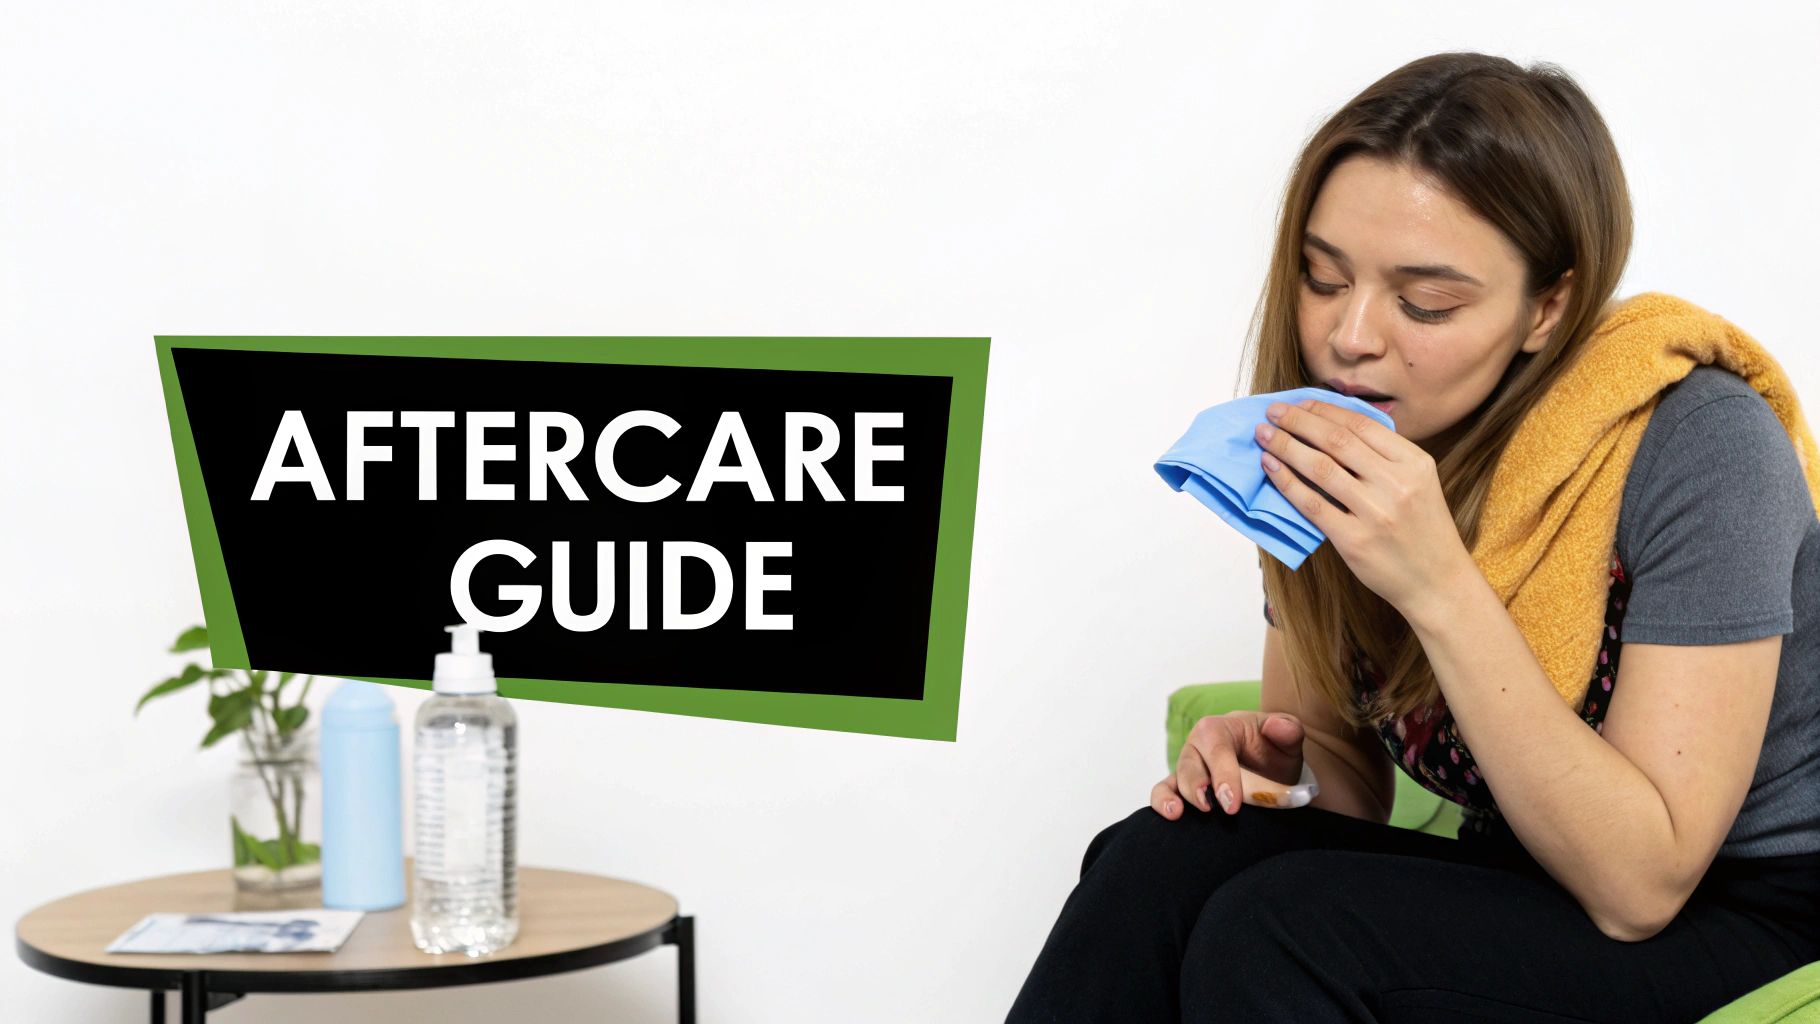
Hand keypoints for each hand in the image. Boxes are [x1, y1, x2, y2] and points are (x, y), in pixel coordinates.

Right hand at [1152, 711, 1305, 818]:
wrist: (1270, 768)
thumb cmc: (1274, 750)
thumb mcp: (1288, 738)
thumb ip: (1288, 730)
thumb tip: (1278, 727)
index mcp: (1219, 728)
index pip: (1216, 748)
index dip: (1222, 774)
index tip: (1232, 804)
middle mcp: (1197, 746)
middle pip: (1189, 764)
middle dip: (1196, 787)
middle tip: (1210, 809)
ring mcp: (1188, 768)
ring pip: (1174, 780)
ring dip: (1171, 796)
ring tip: (1177, 814)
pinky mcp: (1182, 789)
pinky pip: (1164, 792)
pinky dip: (1162, 803)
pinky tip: (1170, 816)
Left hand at [1254, 398, 1472, 613]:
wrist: (1437, 583)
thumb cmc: (1422, 529)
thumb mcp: (1420, 482)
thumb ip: (1385, 456)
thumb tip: (1333, 424)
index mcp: (1415, 463)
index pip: (1361, 425)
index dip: (1324, 410)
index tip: (1298, 403)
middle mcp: (1397, 484)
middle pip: (1336, 440)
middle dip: (1298, 421)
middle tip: (1272, 412)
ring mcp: (1375, 513)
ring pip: (1320, 467)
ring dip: (1286, 446)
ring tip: (1264, 435)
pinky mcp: (1354, 541)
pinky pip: (1311, 504)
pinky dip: (1286, 481)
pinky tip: (1271, 467)